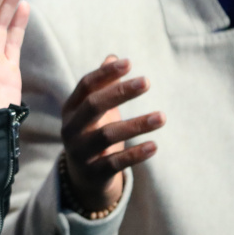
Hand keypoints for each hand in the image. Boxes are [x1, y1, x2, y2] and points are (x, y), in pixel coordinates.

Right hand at [60, 56, 164, 212]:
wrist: (83, 178)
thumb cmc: (93, 133)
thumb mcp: (93, 111)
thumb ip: (102, 85)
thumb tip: (112, 56)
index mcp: (71, 109)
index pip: (86, 86)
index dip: (106, 74)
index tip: (129, 63)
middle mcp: (71, 129)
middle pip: (93, 106)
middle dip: (120, 93)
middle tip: (147, 81)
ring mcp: (80, 152)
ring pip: (106, 135)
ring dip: (136, 125)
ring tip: (162, 117)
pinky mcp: (94, 173)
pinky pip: (115, 163)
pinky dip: (135, 154)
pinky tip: (154, 146)